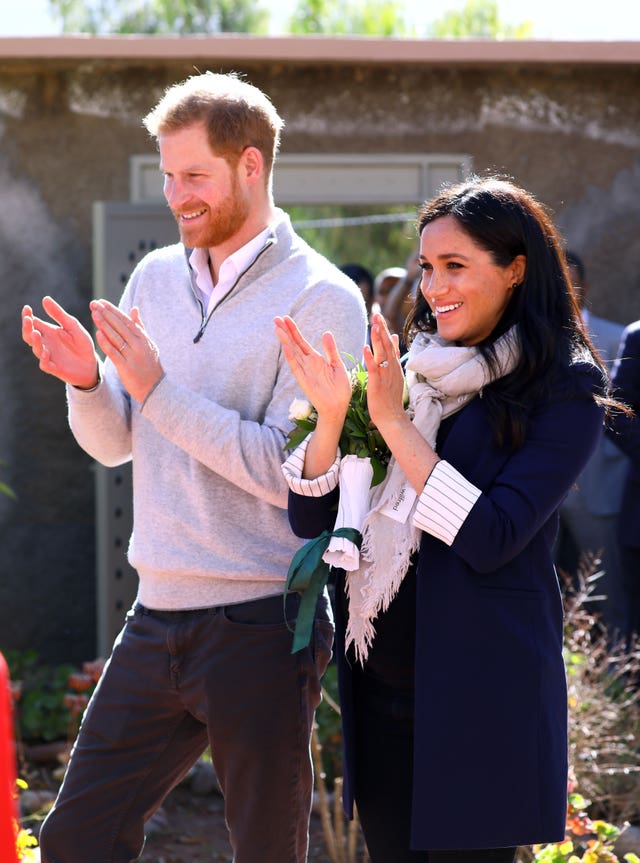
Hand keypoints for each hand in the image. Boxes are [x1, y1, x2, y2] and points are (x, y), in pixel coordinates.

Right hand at [21, 296, 98, 387]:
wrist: (92, 363)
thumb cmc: (81, 343)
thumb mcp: (72, 326)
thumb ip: (59, 315)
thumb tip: (45, 299)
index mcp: (48, 332)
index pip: (33, 323)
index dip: (27, 316)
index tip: (27, 308)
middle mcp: (45, 343)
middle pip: (29, 335)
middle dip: (26, 328)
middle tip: (28, 319)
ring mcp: (48, 356)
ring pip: (36, 349)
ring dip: (35, 342)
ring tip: (36, 334)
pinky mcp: (54, 368)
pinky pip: (45, 364)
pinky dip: (44, 359)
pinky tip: (46, 352)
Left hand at [90, 300, 162, 402]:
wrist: (155, 389)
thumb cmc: (150, 366)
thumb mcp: (148, 345)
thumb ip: (139, 327)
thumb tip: (134, 309)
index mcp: (144, 339)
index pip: (126, 321)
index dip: (113, 311)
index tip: (102, 302)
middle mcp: (139, 346)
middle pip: (120, 326)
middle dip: (106, 314)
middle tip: (94, 303)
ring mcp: (133, 356)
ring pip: (116, 337)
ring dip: (104, 324)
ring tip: (94, 314)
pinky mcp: (126, 367)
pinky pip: (114, 352)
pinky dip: (106, 342)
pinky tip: (98, 333)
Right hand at [274, 315, 351, 422]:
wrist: (339, 407)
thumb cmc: (339, 389)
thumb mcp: (337, 365)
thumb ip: (331, 350)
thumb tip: (325, 332)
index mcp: (316, 359)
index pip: (301, 342)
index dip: (294, 330)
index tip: (286, 318)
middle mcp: (308, 364)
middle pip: (294, 344)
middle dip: (285, 332)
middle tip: (276, 318)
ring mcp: (305, 372)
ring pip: (293, 353)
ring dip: (285, 341)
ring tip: (277, 328)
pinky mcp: (304, 381)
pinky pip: (296, 367)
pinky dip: (291, 357)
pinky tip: (286, 347)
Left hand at [363, 313, 405, 431]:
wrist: (392, 416)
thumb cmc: (390, 396)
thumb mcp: (394, 373)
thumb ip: (393, 355)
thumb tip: (394, 337)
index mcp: (394, 365)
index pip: (389, 343)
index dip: (384, 330)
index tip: (379, 317)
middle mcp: (391, 368)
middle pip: (386, 345)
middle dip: (381, 330)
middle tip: (376, 315)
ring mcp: (386, 375)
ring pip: (382, 354)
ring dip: (378, 340)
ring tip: (374, 326)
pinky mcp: (378, 384)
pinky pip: (374, 369)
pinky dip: (369, 358)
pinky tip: (365, 348)